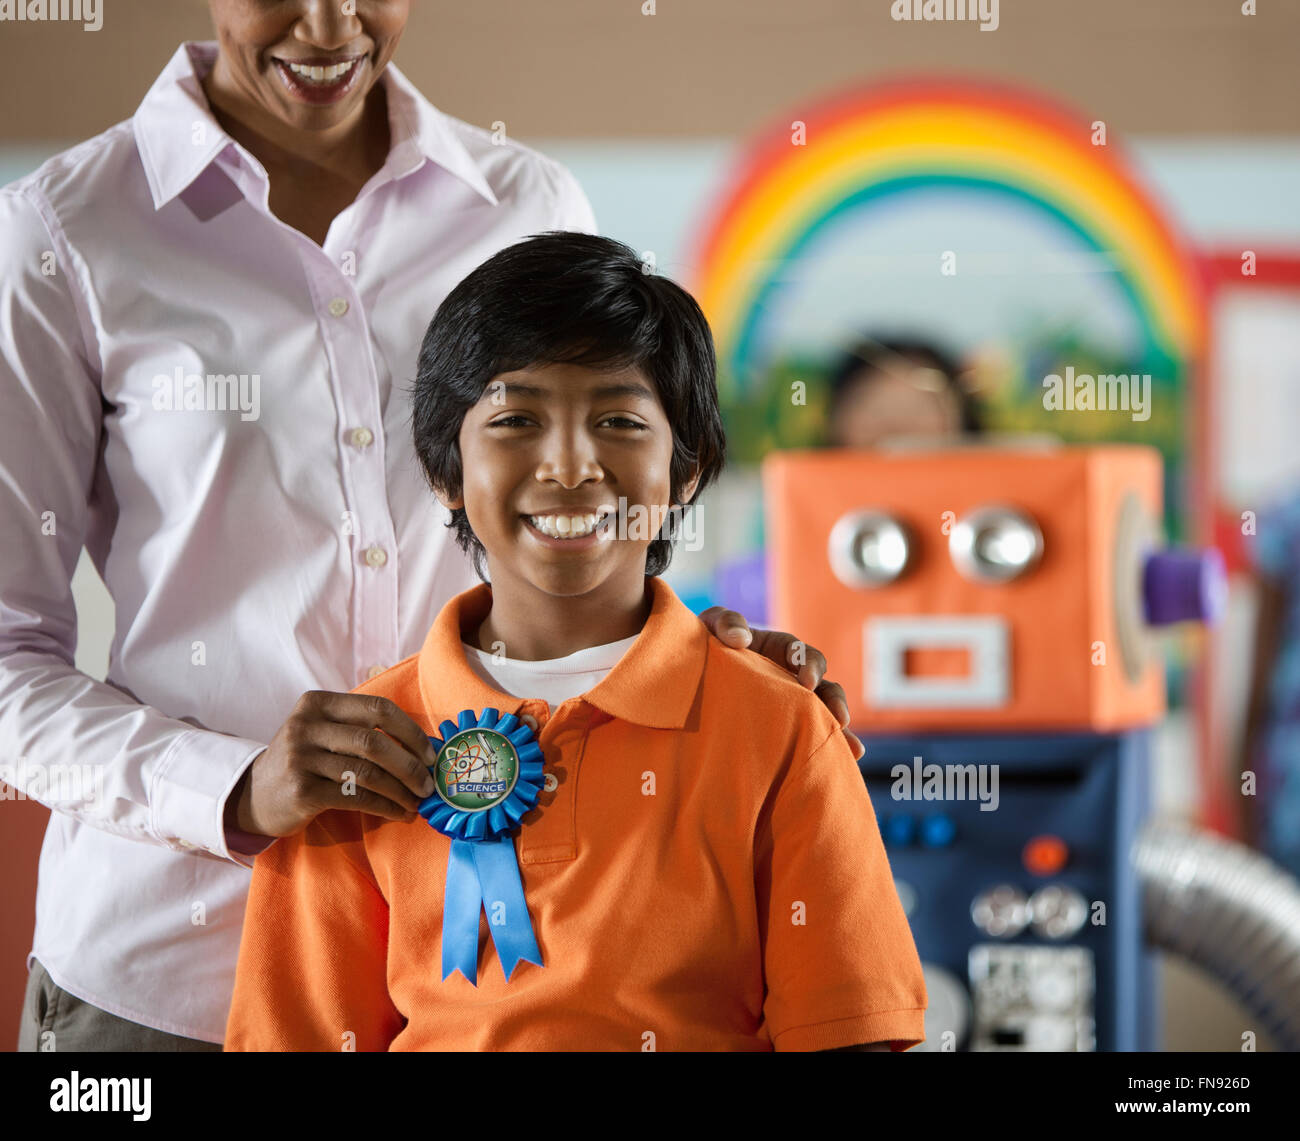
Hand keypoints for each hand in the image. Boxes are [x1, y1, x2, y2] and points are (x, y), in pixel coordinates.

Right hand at [227, 691, 437, 838]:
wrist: (255, 794)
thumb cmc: (305, 761)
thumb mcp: (324, 731)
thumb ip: (362, 729)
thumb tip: (423, 746)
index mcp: (318, 702)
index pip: (378, 708)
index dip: (410, 732)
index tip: (430, 754)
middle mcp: (306, 725)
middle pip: (374, 742)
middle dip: (409, 766)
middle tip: (428, 784)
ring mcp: (300, 758)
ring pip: (367, 772)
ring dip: (400, 791)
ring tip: (417, 803)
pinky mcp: (301, 791)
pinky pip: (355, 797)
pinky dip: (384, 807)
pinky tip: (399, 814)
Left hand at [698, 607, 863, 760]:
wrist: (689, 675)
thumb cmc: (704, 643)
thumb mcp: (711, 625)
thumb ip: (726, 623)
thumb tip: (740, 640)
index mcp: (778, 650)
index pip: (802, 654)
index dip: (809, 666)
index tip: (807, 683)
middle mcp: (790, 678)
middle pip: (823, 687)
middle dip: (834, 701)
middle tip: (840, 718)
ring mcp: (788, 705)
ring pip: (822, 716)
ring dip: (840, 731)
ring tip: (853, 749)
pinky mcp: (779, 729)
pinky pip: (806, 739)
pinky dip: (823, 749)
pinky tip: (837, 766)